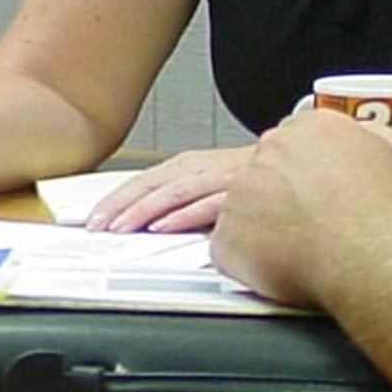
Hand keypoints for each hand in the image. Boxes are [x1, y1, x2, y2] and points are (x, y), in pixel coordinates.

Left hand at [86, 145, 255, 232]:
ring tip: (120, 228)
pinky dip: (183, 215)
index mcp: (190, 165)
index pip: (143, 182)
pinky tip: (164, 226)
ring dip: (143, 211)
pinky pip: (207, 204)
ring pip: (173, 193)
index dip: (115, 199)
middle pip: (151, 185)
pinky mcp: (241, 191)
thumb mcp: (213, 183)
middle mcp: (200, 168)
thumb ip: (185, 199)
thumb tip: (152, 221)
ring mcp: (220, 178)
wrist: (299, 163)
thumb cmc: (257, 180)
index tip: (92, 218)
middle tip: (96, 225)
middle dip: (119, 206)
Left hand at [208, 110, 391, 305]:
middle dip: (278, 201)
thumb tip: (350, 165)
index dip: (300, 177)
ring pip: (244, 211)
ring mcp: (244, 188)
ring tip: (303, 253)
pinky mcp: (229, 232)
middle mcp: (274, 148)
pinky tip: (284, 273)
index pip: (290, 142)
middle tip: (308, 230)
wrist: (380, 250)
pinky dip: (250, 266)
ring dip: (265, 233)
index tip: (310, 198)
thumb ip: (356, 155)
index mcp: (314, 126)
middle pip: (263, 172)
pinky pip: (231, 251)